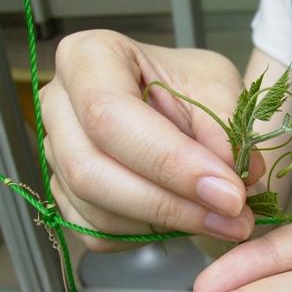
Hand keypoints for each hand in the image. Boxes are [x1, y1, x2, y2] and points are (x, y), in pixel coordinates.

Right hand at [40, 30, 263, 249]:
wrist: (178, 107)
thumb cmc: (188, 87)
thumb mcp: (218, 87)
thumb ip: (226, 127)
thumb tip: (236, 173)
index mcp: (88, 57)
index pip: (110, 114)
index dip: (171, 161)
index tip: (229, 190)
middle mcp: (59, 107)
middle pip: (91, 170)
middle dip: (172, 203)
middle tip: (234, 217)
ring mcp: (55, 155)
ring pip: (97, 210)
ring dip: (168, 224)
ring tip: (224, 219)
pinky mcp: (67, 197)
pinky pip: (100, 233)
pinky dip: (150, 234)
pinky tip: (186, 217)